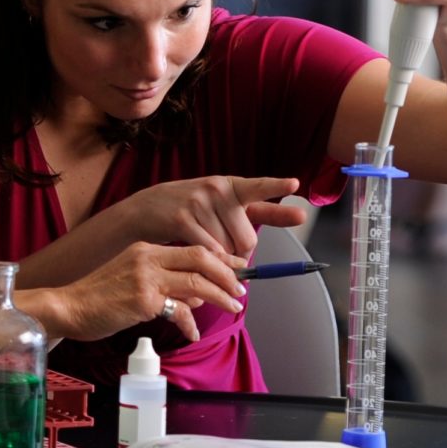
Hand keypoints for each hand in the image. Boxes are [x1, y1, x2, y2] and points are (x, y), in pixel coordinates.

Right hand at [45, 242, 245, 344]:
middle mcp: (148, 257)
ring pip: (196, 282)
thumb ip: (166, 285)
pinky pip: (178, 310)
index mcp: (147, 248)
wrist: (68, 307)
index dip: (221, 258)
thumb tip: (198, 295)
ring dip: (219, 296)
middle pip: (202, 258)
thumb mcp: (135, 283)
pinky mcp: (142, 300)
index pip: (194, 247)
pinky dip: (190, 323)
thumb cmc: (99, 298)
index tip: (239, 269)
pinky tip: (192, 334)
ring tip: (232, 308)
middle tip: (241, 290)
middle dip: (228, 274)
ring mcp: (145, 278)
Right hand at [122, 175, 304, 258]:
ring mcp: (198, 203)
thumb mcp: (227, 202)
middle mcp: (217, 189)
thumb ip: (263, 210)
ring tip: (204, 247)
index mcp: (231, 185)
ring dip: (220, 260)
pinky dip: (208, 263)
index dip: (276, 186)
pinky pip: (208, 252)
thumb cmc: (193, 207)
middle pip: (247, 239)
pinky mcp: (182, 219)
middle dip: (240, 254)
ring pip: (227, 250)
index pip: (257, 187)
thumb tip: (300, 215)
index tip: (295, 184)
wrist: (146, 209)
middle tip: (224, 250)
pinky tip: (199, 257)